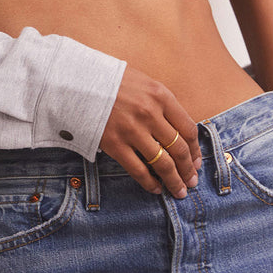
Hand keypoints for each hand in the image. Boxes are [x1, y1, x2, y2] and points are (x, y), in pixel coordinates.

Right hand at [99, 65, 200, 198]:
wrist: (76, 82)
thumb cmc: (111, 81)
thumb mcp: (143, 83)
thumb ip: (161, 104)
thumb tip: (176, 131)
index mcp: (161, 96)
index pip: (187, 129)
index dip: (195, 150)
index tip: (196, 161)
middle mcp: (150, 114)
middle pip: (179, 149)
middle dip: (188, 169)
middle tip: (192, 181)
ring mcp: (132, 131)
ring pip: (163, 163)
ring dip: (174, 181)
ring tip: (179, 191)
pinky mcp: (115, 144)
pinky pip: (138, 170)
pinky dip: (150, 182)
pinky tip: (155, 188)